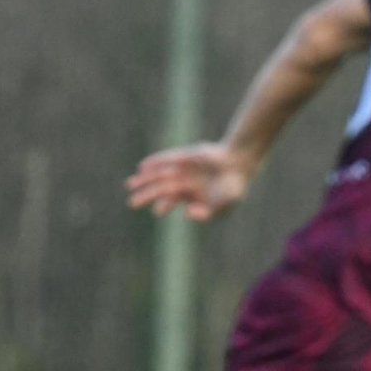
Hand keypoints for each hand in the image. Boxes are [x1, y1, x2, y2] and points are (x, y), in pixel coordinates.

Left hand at [125, 142, 253, 221]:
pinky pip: (166, 159)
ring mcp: (182, 169)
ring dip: (145, 180)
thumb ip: (209, 214)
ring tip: (131, 185)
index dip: (164, 206)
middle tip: (132, 203)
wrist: (240, 163)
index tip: (159, 211)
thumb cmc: (233, 187)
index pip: (172, 202)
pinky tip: (142, 167)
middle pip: (161, 190)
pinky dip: (155, 162)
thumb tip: (187, 213)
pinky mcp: (184, 156)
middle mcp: (183, 184)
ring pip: (160, 175)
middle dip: (146, 196)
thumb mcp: (225, 205)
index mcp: (191, 197)